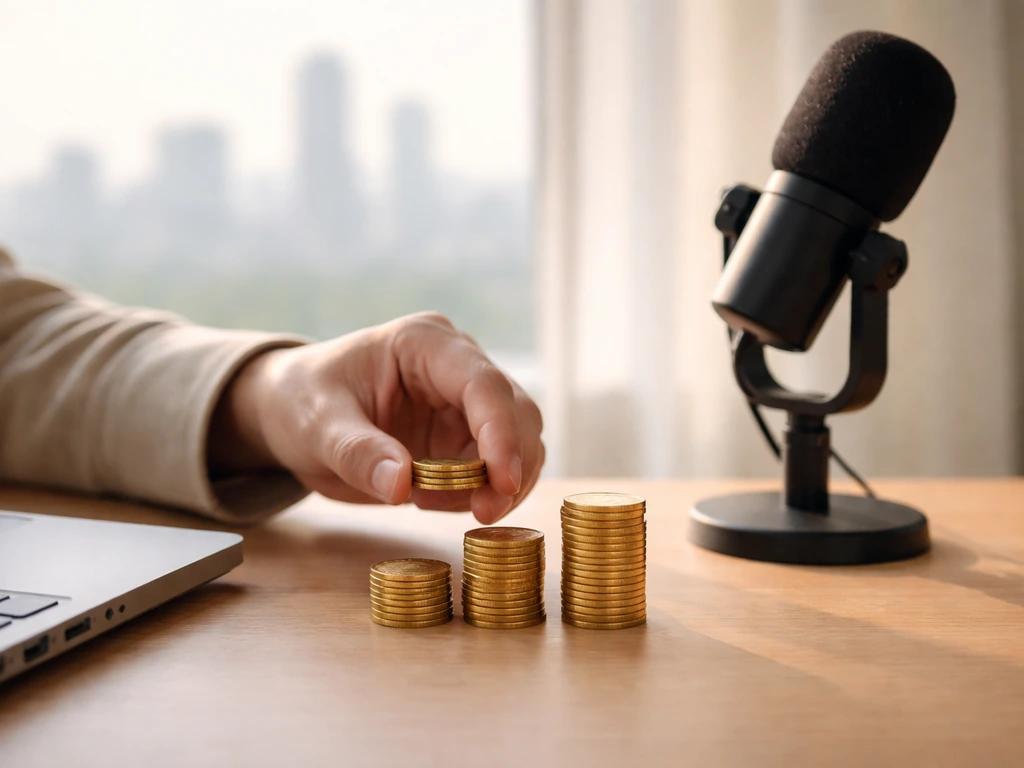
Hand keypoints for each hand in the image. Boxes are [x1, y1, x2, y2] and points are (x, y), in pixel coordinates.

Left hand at [209, 312, 544, 523]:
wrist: (290, 411)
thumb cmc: (301, 400)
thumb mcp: (317, 426)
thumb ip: (358, 453)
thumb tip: (401, 485)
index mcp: (424, 343)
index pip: (483, 384)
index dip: (501, 433)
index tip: (502, 482)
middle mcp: (457, 364)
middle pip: (516, 411)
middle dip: (511, 464)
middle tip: (485, 513)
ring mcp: (464, 400)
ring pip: (519, 440)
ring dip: (499, 483)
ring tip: (434, 504)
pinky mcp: (463, 433)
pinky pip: (495, 466)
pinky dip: (481, 491)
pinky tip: (434, 501)